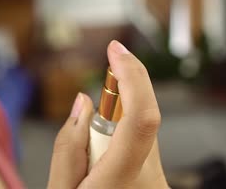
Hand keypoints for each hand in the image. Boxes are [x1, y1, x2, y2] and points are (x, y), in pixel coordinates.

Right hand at [47, 40, 168, 188]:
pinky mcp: (159, 182)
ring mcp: (158, 183)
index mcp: (120, 182)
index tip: (116, 51)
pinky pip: (141, 147)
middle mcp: (149, 180)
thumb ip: (66, 147)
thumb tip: (82, 102)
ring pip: (138, 133)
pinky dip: (120, 145)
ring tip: (90, 164)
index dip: (131, 76)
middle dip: (111, 109)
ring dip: (113, 132)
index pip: (140, 118)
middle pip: (137, 119)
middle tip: (87, 137)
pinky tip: (102, 167)